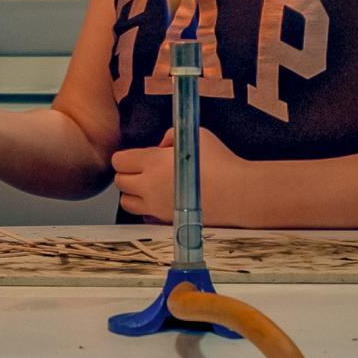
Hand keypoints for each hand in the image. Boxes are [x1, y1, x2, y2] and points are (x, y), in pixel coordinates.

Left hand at [111, 126, 244, 224]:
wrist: (238, 194)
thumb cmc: (220, 162)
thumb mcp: (196, 136)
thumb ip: (171, 137)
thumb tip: (161, 145)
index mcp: (152, 162)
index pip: (119, 161)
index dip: (126, 157)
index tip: (137, 156)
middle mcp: (149, 187)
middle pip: (120, 182)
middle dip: (127, 174)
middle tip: (143, 170)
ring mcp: (157, 207)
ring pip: (127, 203)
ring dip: (133, 194)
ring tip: (149, 186)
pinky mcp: (167, 221)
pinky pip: (145, 217)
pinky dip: (147, 210)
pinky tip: (161, 200)